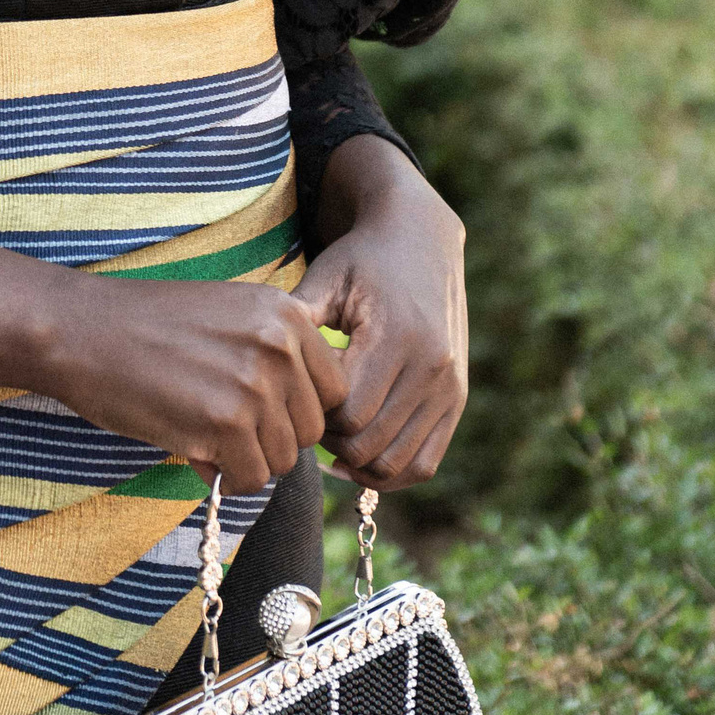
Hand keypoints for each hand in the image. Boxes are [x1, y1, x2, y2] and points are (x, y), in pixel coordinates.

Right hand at [0, 230, 345, 494]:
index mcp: (288, 313)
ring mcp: (256, 383)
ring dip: (246, 459)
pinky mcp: (226, 423)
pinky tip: (192, 448)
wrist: (82, 331)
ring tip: (202, 431)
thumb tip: (315, 418)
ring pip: (284, 459)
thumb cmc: (150, 327)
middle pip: (312, 429)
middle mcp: (281, 344)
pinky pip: (249, 478)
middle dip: (273, 438)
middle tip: (223, 426)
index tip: (259, 412)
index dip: (297, 410)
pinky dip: (224, 477)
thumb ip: (277, 353)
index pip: (334, 389)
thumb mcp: (230, 315)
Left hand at [290, 136, 467, 491]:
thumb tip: (258, 365)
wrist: (421, 240)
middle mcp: (431, 366)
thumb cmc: (361, 260)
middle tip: (307, 419)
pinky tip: (358, 459)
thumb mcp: (325, 278)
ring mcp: (449, 387)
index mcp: (396, 336)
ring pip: (397, 463)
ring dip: (358, 463)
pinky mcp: (456, 400)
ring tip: (330, 440)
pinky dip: (390, 473)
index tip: (296, 395)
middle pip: (371, 444)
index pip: (349, 413)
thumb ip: (296, 322)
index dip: (314, 415)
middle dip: (332, 442)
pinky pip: (425, 463)